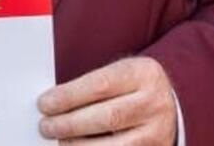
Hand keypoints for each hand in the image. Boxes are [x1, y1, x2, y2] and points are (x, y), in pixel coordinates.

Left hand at [38, 56, 176, 144]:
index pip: (101, 85)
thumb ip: (92, 87)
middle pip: (107, 117)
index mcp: (144, 74)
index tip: (45, 103)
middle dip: (69, 124)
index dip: (69, 96)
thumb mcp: (120, 75)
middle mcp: (154, 103)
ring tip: (58, 142)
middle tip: (45, 126)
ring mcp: (156, 133)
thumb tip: (52, 105)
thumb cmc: (132, 89)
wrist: (169, 105)